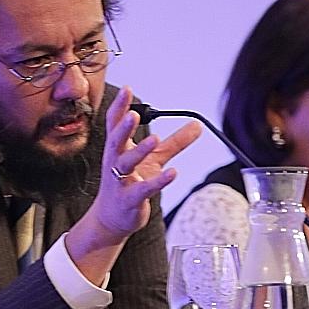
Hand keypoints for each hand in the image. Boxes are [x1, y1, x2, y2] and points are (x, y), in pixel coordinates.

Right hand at [65, 86, 200, 280]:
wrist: (112, 219)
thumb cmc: (130, 183)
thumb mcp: (154, 160)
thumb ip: (175, 142)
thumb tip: (197, 125)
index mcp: (118, 149)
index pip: (115, 125)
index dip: (120, 108)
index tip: (127, 90)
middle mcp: (116, 163)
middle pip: (116, 142)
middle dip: (124, 128)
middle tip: (133, 114)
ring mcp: (120, 182)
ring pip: (127, 164)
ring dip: (139, 151)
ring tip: (154, 138)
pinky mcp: (130, 200)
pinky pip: (143, 190)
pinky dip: (157, 182)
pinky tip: (172, 173)